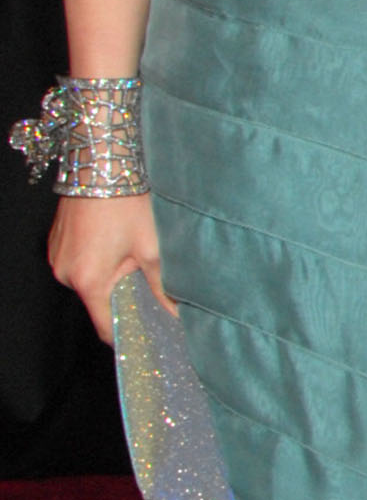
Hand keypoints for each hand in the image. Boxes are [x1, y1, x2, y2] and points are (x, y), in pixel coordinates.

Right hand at [50, 193, 167, 342]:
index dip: (128, 334)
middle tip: (147, 285)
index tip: (147, 335)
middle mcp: (65, 274)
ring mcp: (57, 257)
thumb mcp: (151, 247)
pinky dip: (96, 262)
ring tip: (131, 258)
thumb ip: (162, 286)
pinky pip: (78, 265)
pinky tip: (114, 244)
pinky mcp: (56, 243)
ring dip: (109, 277)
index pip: (106, 327)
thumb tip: (176, 312)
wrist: (101, 163)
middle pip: (98, 302)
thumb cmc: (126, 203)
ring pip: (88, 282)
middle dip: (122, 297)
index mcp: (89, 281)